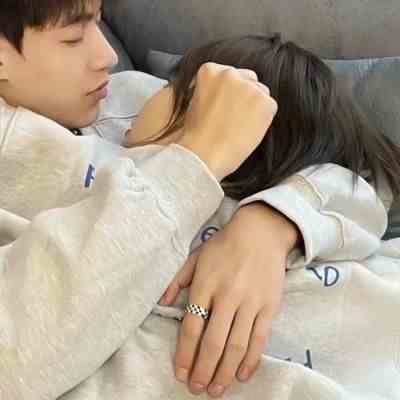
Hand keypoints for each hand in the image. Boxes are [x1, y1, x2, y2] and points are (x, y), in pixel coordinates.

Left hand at [158, 203, 298, 397]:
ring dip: (224, 373)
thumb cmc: (224, 245)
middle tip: (196, 389)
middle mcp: (227, 296)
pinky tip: (241, 375)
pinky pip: (259, 339)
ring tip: (216, 390)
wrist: (260, 232)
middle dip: (203, 370)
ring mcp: (250, 302)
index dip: (184, 354)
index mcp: (206, 284)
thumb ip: (177, 279)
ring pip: (236, 346)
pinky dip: (251, 361)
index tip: (180, 373)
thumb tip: (162, 303)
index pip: (192, 327)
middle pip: (213, 343)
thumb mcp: (195, 256)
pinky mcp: (269, 306)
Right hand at [178, 62, 277, 179]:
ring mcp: (248, 86)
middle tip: (235, 119)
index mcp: (210, 71)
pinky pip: (269, 108)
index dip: (228, 94)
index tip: (224, 108)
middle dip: (244, 96)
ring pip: (261, 93)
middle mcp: (230, 73)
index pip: (229, 75)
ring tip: (239, 129)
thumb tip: (231, 94)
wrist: (203, 155)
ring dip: (255, 108)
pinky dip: (263, 120)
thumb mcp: (196, 103)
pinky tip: (247, 133)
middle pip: (248, 80)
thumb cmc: (196, 137)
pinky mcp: (264, 101)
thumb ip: (214, 91)